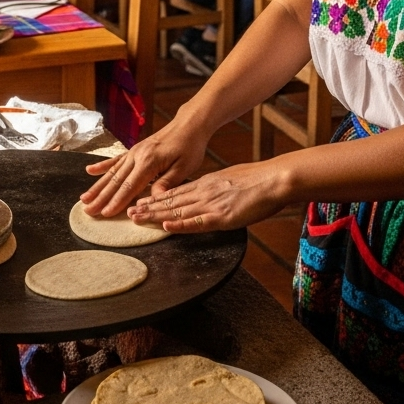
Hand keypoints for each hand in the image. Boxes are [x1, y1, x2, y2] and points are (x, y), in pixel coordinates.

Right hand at [79, 116, 209, 217]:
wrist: (188, 125)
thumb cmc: (189, 147)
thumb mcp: (184, 168)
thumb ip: (167, 183)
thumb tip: (153, 200)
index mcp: (149, 162)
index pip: (130, 186)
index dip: (117, 201)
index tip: (105, 213)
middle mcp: (137, 156)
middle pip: (116, 180)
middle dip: (101, 197)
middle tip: (87, 210)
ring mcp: (134, 152)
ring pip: (112, 172)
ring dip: (97, 186)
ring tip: (84, 198)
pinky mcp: (134, 150)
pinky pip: (115, 160)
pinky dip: (102, 166)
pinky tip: (89, 171)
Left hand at [127, 160, 290, 232]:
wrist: (274, 179)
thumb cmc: (257, 179)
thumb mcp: (229, 178)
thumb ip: (214, 187)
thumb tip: (207, 191)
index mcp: (205, 183)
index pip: (175, 192)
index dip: (156, 199)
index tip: (140, 202)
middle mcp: (203, 192)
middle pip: (170, 201)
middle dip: (148, 207)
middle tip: (129, 212)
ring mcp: (211, 204)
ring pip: (177, 211)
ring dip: (155, 216)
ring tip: (137, 218)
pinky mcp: (222, 216)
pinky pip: (197, 222)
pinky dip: (180, 224)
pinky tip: (166, 225)